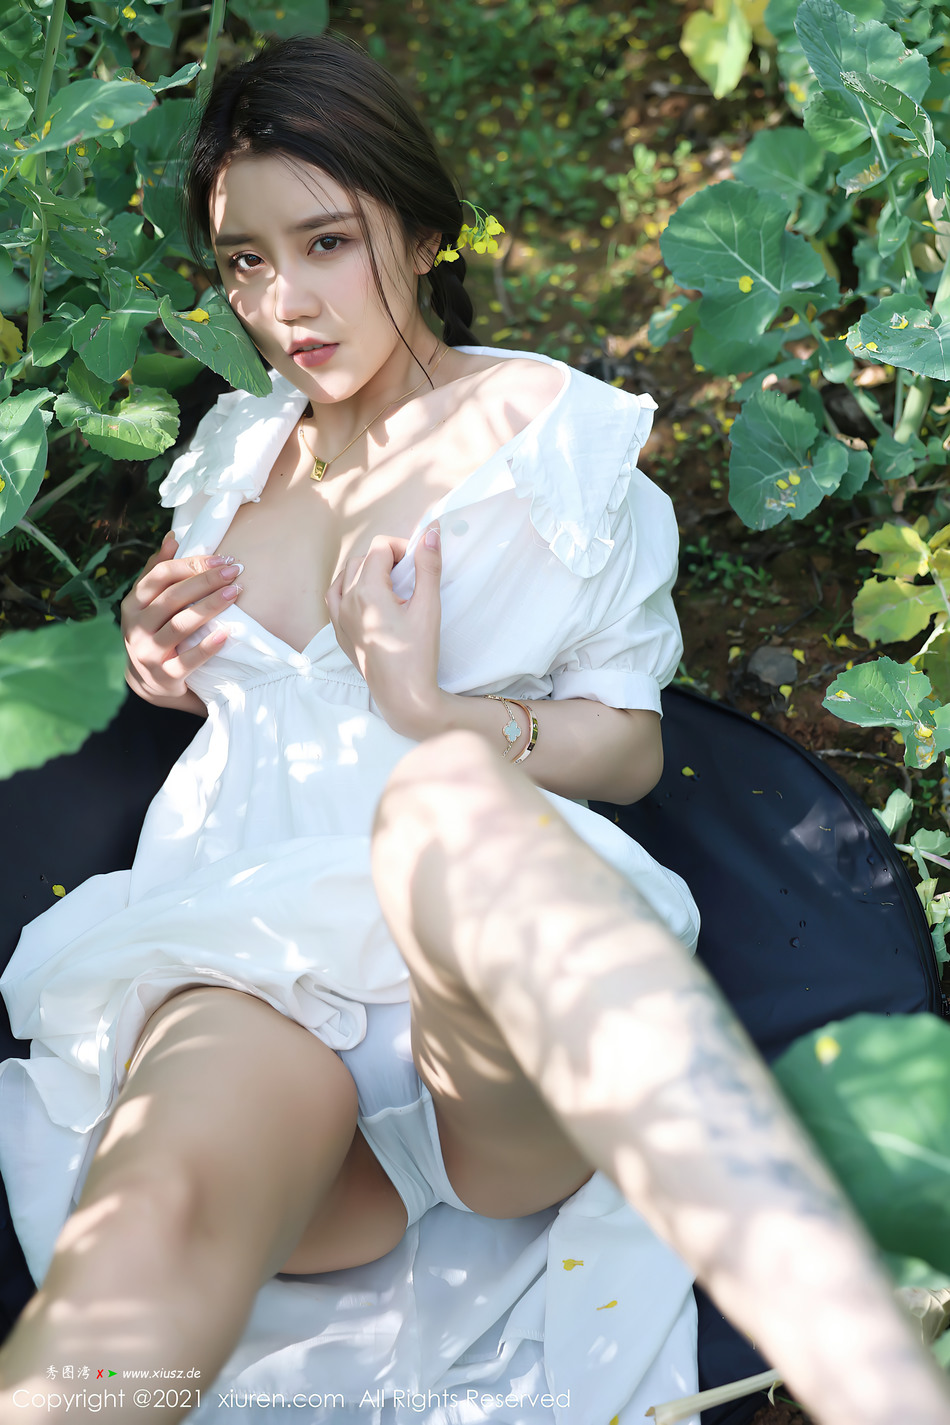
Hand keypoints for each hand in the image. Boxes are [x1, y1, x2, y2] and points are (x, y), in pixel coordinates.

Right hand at [121, 532, 241, 705]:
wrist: (150, 683)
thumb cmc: (156, 633)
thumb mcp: (150, 605)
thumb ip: (159, 572)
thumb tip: (173, 537)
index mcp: (133, 604)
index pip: (160, 576)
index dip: (190, 564)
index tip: (221, 560)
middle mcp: (136, 627)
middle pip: (172, 598)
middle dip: (205, 582)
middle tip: (234, 572)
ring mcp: (148, 653)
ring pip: (180, 626)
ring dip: (209, 607)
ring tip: (235, 593)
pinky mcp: (164, 676)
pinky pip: (188, 660)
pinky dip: (207, 646)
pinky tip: (226, 634)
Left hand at [325, 523, 443, 737]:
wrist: (403, 694)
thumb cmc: (418, 653)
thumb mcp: (428, 607)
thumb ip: (428, 566)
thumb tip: (431, 532)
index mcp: (368, 591)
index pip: (381, 546)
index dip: (403, 547)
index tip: (419, 563)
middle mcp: (347, 600)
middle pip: (363, 558)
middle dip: (387, 558)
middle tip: (410, 576)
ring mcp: (339, 617)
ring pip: (347, 575)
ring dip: (367, 571)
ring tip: (391, 586)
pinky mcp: (340, 632)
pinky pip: (335, 597)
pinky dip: (349, 588)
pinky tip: (366, 598)